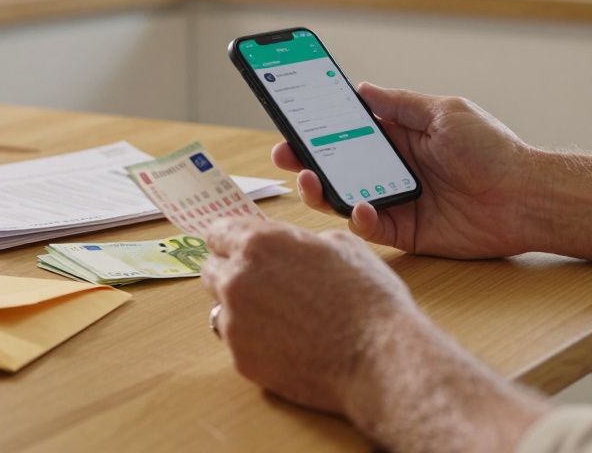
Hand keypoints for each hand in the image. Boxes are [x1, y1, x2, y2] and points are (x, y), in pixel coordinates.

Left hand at [200, 218, 422, 414]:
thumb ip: (299, 241)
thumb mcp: (341, 245)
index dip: (231, 238)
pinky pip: (238, 343)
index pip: (217, 232)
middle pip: (212, 271)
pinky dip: (257, 341)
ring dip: (244, 309)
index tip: (238, 246)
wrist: (380, 357)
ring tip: (286, 318)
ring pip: (222, 309)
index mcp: (260, 243)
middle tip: (267, 284)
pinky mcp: (242, 359)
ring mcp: (235, 323)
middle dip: (234, 273)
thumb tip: (288, 247)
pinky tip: (291, 343)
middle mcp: (237, 279)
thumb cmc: (368, 297)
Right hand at [272, 83, 540, 258]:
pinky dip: (361, 219)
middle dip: (307, 159)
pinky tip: (361, 208)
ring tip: (309, 181)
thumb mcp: (444, 112)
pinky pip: (373, 228)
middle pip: (339, 165)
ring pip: (347, 198)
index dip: (320, 126)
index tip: (291, 118)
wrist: (526, 197)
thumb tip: (362, 88)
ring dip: (323, 190)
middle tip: (284, 154)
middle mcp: (395, 168)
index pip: (350, 129)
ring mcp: (399, 201)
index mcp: (402, 136)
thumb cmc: (492, 149)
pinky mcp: (408, 232)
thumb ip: (400, 104)